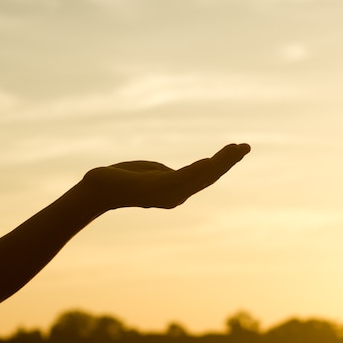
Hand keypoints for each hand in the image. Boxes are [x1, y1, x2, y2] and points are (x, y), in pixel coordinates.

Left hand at [82, 143, 250, 209]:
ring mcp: (166, 194)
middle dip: (228, 162)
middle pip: (208, 177)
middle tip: (246, 146)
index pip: (205, 176)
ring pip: (199, 177)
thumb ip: (162, 173)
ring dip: (219, 163)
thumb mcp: (148, 173)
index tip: (237, 148)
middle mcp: (175, 196)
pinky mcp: (155, 189)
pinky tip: (208, 163)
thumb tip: (170, 172)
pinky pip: (181, 179)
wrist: (96, 190)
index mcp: (176, 190)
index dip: (223, 163)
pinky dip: (196, 171)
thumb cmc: (119, 181)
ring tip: (235, 150)